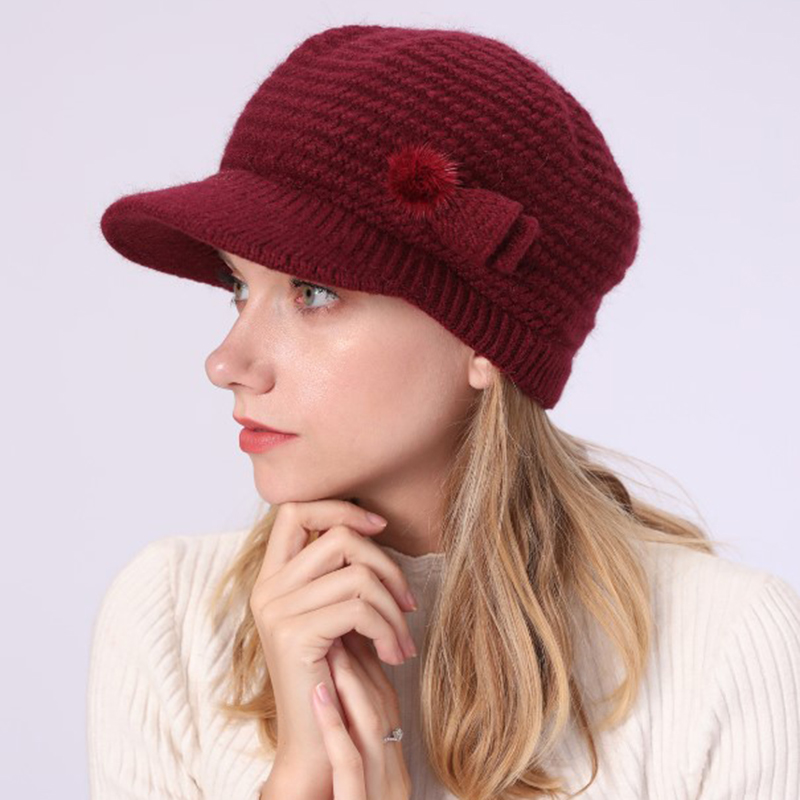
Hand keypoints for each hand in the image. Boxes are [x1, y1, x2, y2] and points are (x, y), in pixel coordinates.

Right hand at [249, 500, 418, 780]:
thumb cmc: (337, 678)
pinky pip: (358, 609)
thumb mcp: (338, 616)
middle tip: (408, 602)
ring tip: (403, 639)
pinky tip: (394, 654)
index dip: (339, 508)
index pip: (295, 511)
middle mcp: (267, 589)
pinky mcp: (293, 634)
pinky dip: (388, 629)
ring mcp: (275, 610)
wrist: (317, 743)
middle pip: (338, 536)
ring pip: (356, 574)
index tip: (379, 527)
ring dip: (394, 608)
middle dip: (386, 564)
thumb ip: (343, 574)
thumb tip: (373, 529)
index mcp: (273, 578)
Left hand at [312, 632, 411, 798]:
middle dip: (363, 662)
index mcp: (395, 770)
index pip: (386, 702)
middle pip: (384, 706)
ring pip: (372, 725)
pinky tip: (317, 694)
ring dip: (352, 682)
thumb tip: (341, 681)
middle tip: (338, 625)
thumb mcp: (360, 780)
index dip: (369, 661)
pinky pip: (349, 763)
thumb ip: (354, 739)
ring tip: (330, 648)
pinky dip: (334, 725)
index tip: (346, 629)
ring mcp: (381, 793)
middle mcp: (394, 779)